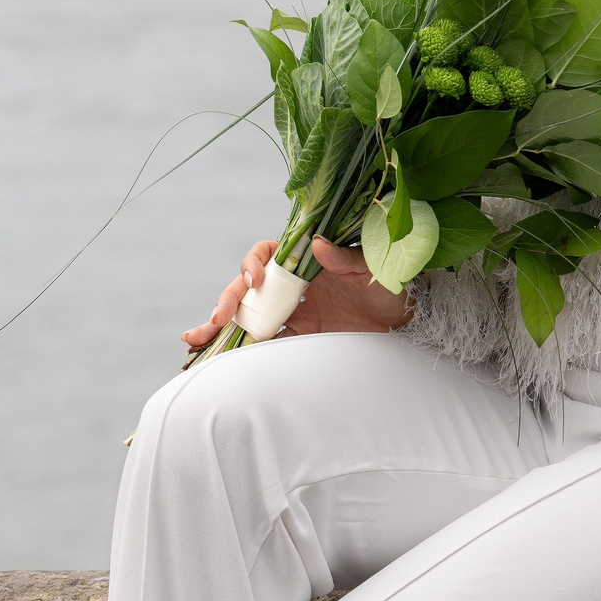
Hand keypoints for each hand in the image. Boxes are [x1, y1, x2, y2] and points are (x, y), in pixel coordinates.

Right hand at [181, 237, 414, 349]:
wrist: (403, 321)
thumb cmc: (390, 286)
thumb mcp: (373, 269)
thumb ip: (346, 257)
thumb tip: (317, 243)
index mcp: (305, 260)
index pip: (268, 254)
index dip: (254, 263)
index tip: (255, 280)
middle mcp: (291, 283)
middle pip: (248, 288)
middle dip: (228, 300)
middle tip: (216, 318)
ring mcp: (291, 310)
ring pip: (248, 315)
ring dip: (220, 326)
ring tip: (196, 339)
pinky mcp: (297, 335)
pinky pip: (264, 341)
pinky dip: (241, 348)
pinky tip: (218, 356)